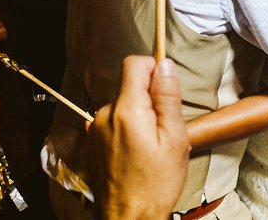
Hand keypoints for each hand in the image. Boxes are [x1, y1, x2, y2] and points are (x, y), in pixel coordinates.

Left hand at [88, 56, 189, 219]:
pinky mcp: (93, 142)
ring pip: (123, 105)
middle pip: (130, 85)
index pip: (134, 63)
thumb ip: (167, 97)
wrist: (129, 219)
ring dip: (139, 116)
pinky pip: (114, 122)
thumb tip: (165, 65)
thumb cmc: (155, 185)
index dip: (154, 70)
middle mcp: (105, 114)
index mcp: (126, 110)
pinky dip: (127, 129)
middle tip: (164, 129)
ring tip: (152, 145)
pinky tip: (138, 153)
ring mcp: (96, 129)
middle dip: (149, 99)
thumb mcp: (174, 138)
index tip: (166, 92)